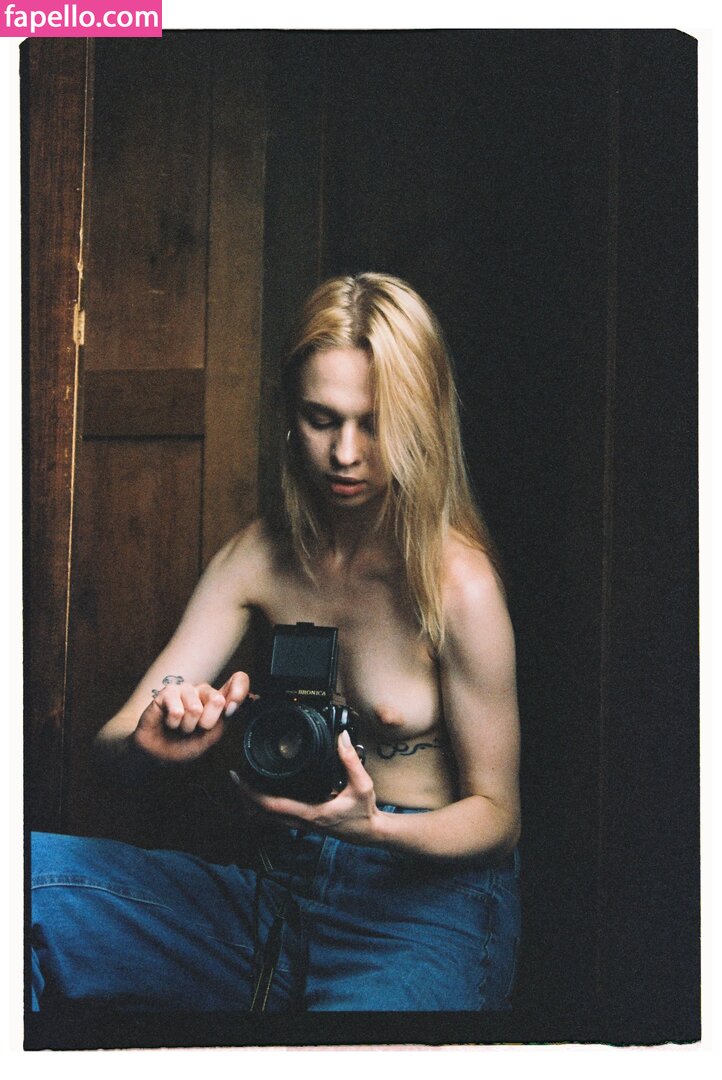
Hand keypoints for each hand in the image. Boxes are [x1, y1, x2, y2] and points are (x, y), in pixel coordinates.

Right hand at [132, 671, 249, 763]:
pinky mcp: (168, 692)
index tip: (230, 710)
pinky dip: (173, 723)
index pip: (239, 680)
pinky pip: (177, 710)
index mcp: (219, 699)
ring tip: (180, 727)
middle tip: (195, 729)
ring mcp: (186, 690)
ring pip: (195, 708)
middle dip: (206, 723)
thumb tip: (231, 703)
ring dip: (186, 726)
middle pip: (217, 700)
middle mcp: (204, 691)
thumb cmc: (186, 744)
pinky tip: (169, 723)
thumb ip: (224, 718)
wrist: (159, 754)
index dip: (239, 692)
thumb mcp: (211, 736)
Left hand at [231, 730, 382, 844]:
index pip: (271, 806)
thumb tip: (341, 737)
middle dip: (243, 797)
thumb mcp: (362, 785)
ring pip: (266, 819)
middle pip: (260, 814)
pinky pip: (276, 817)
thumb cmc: (364, 812)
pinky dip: (264, 807)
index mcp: (310, 813)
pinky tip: (262, 794)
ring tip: (242, 784)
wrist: (369, 832)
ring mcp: (300, 825)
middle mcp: (301, 822)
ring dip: (252, 804)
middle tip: (234, 777)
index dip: (250, 793)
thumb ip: (351, 760)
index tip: (238, 777)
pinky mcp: (303, 823)